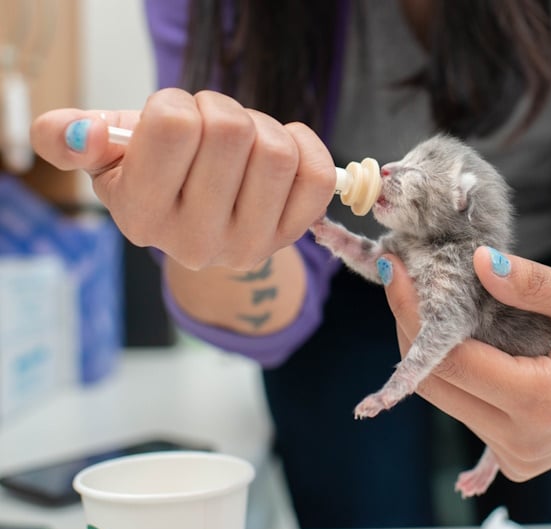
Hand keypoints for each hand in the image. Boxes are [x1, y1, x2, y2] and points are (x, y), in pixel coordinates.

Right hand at [30, 88, 335, 269]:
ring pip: (277, 152)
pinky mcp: (291, 236)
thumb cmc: (157, 177)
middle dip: (222, 110)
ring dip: (263, 127)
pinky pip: (318, 175)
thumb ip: (74, 139)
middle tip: (213, 126)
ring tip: (244, 141)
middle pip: (232, 131)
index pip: (174, 124)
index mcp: (140, 214)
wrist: (202, 225)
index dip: (178, 103)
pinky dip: (304, 144)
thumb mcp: (107, 156)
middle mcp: (193, 241)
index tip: (175, 119)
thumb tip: (78, 132)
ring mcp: (247, 245)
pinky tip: (281, 148)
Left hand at [382, 246, 550, 482]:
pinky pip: (465, 410)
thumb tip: (479, 263)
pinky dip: (454, 372)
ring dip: (429, 351)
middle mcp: (522, 441)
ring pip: (445, 398)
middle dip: (410, 329)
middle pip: (437, 384)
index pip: (453, 360)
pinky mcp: (515, 458)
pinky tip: (454, 337)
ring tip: (427, 301)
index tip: (392, 271)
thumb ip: (537, 285)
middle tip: (401, 279)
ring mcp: (517, 456)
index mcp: (543, 402)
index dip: (414, 314)